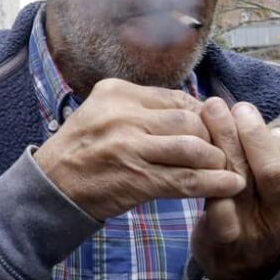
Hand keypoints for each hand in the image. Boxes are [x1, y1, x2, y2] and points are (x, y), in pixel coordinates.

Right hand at [33, 78, 245, 222]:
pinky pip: (186, 179)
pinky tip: (229, 186)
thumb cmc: (79, 152)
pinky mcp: (136, 178)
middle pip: (189, 119)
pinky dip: (214, 183)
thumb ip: (138, 108)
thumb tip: (189, 109)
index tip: (212, 128)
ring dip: (216, 161)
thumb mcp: (101, 113)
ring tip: (226, 169)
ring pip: (193, 147)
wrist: (50, 187)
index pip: (175, 97)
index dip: (201, 114)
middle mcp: (123, 115)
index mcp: (116, 92)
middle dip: (212, 137)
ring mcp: (129, 147)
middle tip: (222, 151)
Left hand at [191, 98, 279, 279]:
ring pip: (242, 183)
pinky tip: (199, 158)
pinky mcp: (225, 240)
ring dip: (225, 143)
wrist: (238, 269)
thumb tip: (246, 112)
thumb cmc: (255, 214)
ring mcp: (254, 231)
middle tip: (233, 106)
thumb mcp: (275, 193)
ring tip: (211, 113)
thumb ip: (269, 159)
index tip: (260, 120)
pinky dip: (210, 180)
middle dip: (252, 134)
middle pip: (272, 173)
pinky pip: (220, 209)